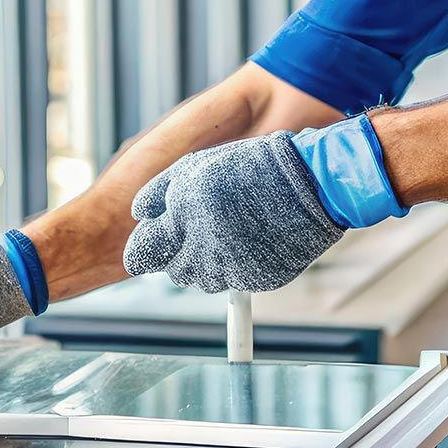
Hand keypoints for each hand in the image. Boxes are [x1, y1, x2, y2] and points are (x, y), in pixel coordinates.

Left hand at [123, 131, 345, 292]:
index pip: (142, 257)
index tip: (151, 245)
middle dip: (180, 253)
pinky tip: (251, 237)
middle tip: (201, 227)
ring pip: (204, 279)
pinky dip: (238, 264)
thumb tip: (138, 216)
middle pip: (174, 271)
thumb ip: (158, 194)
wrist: (309, 183)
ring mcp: (232, 269)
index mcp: (183, 221)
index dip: (144, 251)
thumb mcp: (195, 167)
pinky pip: (236, 280)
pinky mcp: (258, 279)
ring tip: (229, 228)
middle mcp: (204, 251)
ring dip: (208, 261)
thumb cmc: (250, 168)